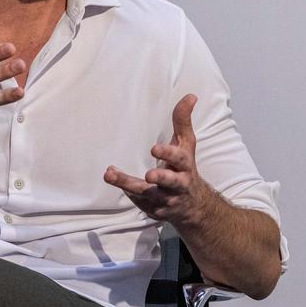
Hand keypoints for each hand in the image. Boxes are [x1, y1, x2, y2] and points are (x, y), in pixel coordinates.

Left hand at [104, 94, 213, 224]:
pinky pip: (140, 203)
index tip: (154, 149)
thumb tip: (190, 95)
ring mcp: (167, 199)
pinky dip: (129, 193)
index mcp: (185, 166)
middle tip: (149, 176)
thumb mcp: (186, 145)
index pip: (179, 159)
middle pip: (170, 182)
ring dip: (129, 185)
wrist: (194, 206)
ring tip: (110, 175)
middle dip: (160, 179)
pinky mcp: (156, 211)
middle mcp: (178, 185)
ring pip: (148, 194)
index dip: (168, 154)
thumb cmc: (185, 167)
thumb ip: (183, 121)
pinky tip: (115, 180)